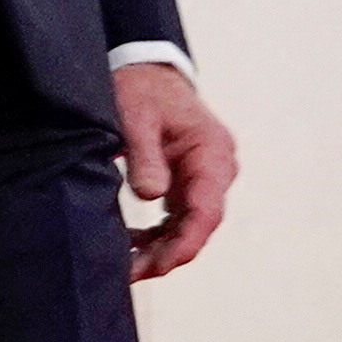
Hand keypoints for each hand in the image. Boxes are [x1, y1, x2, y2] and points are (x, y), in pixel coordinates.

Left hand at [111, 58, 235, 281]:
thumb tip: (150, 195)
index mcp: (212, 153)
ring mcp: (202, 177)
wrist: (145, 68)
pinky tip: (131, 245)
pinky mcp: (186, 181)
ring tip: (127, 266)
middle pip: (198, 225)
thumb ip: (144, 155)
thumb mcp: (135, 116)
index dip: (184, 244)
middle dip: (167, 254)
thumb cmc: (142, 87)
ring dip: (161, 249)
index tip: (157, 266)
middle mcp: (215, 169)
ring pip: (188, 226)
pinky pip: (178, 217)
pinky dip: (157, 234)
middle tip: (129, 273)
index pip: (206, 211)